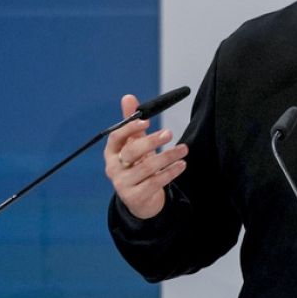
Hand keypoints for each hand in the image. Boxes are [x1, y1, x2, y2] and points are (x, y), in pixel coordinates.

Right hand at [103, 94, 188, 218]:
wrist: (140, 200)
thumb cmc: (137, 166)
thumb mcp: (135, 144)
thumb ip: (132, 123)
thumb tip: (128, 97)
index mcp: (111, 152)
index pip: (115, 137)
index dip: (130, 128)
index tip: (147, 121)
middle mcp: (113, 168)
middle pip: (132, 152)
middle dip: (152, 141)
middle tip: (169, 133)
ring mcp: (123, 184)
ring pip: (147, 167)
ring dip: (168, 156)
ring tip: (184, 149)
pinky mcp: (135, 197)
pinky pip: (155, 182)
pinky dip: (170, 172)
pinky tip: (181, 164)